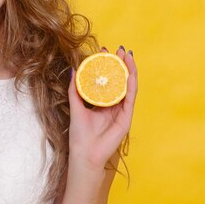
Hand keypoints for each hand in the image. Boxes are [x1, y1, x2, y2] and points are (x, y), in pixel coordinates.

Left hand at [67, 46, 137, 170]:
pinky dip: (131, 85)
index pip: (107, 80)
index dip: (106, 65)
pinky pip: (130, 98)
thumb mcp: (75, 107)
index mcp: (102, 103)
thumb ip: (75, 89)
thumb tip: (73, 70)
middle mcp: (113, 105)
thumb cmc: (80, 136)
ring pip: (128, 86)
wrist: (86, 155)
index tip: (103, 51)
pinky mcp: (126, 118)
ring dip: (129, 70)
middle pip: (119, 80)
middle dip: (120, 63)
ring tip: (126, 55)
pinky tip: (130, 73)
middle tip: (117, 49)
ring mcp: (121, 111)